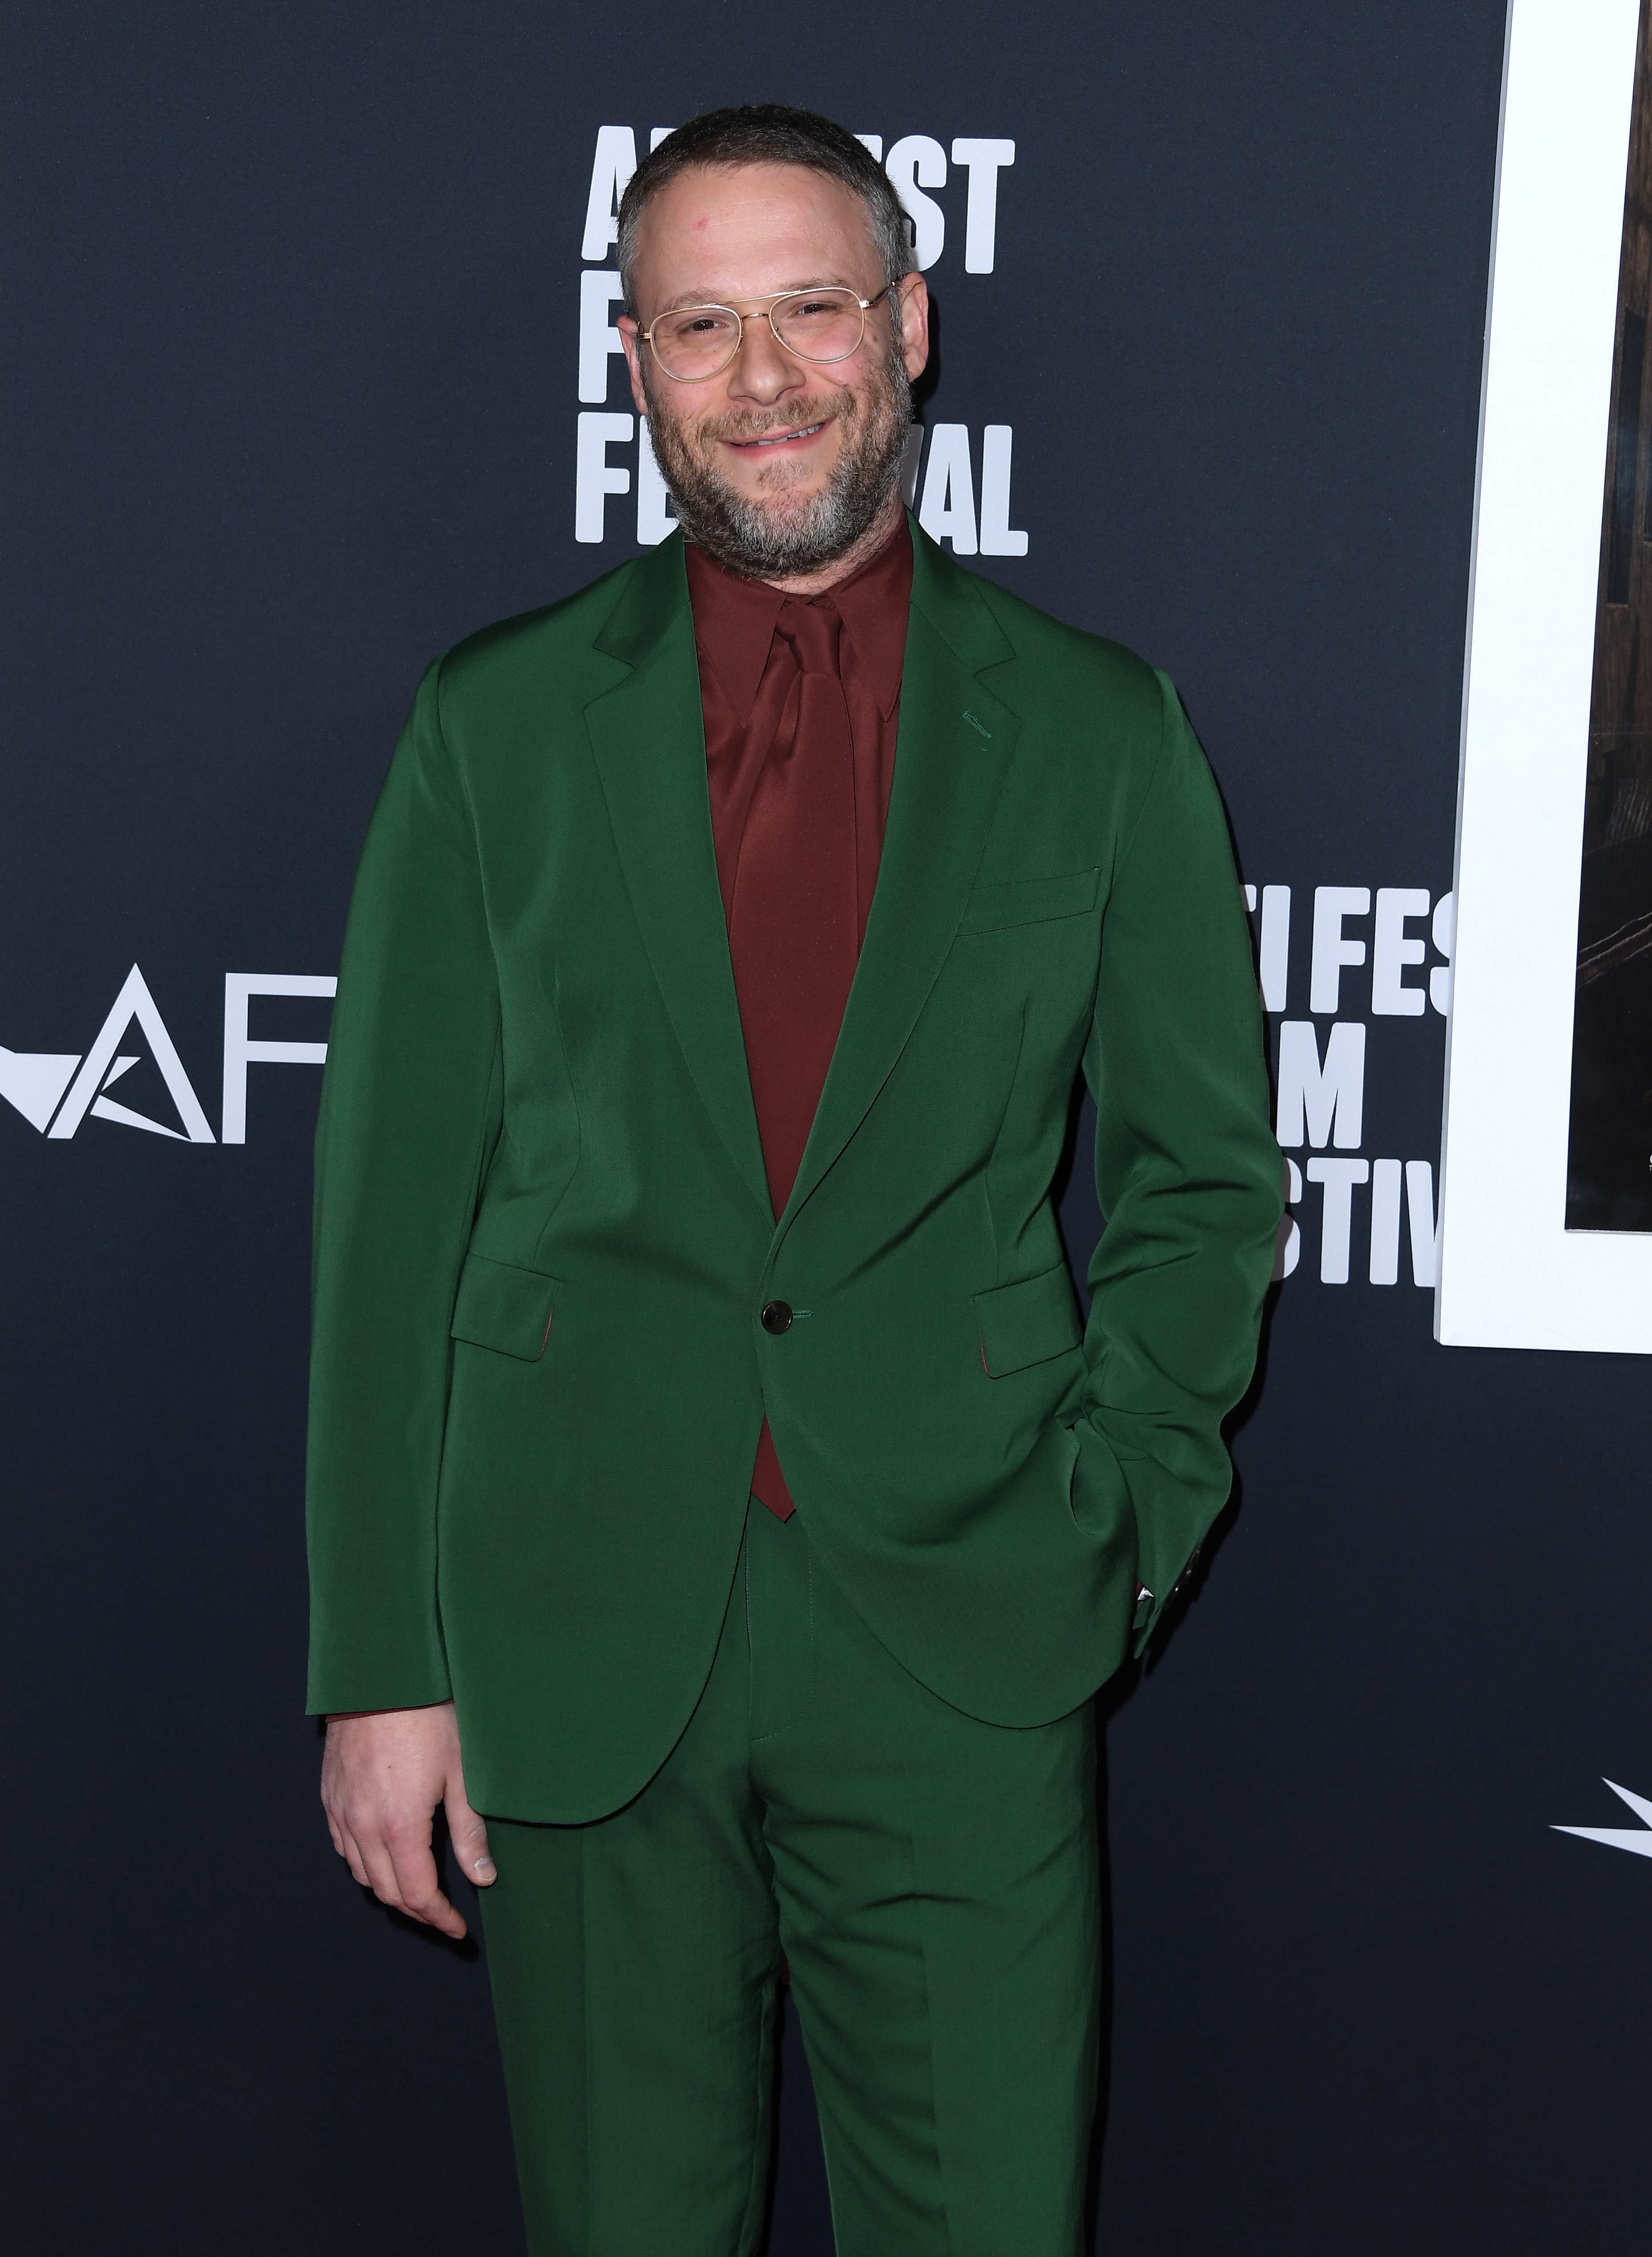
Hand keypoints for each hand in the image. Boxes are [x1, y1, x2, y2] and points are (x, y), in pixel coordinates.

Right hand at [321, 1700, 494, 1939]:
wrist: (383, 1674)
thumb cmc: (428, 1717)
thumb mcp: (462, 1773)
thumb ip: (470, 1831)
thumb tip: (483, 1877)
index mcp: (398, 1826)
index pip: (417, 1895)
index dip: (438, 1918)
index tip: (457, 1928)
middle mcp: (362, 1826)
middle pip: (386, 1892)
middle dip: (417, 1910)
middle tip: (443, 1914)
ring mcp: (340, 1811)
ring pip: (361, 1873)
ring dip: (389, 1888)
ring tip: (418, 1889)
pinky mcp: (330, 1795)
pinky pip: (343, 1846)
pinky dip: (364, 1862)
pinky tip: (384, 1856)